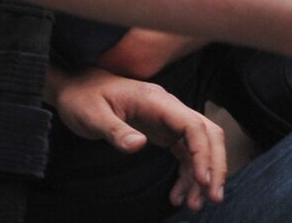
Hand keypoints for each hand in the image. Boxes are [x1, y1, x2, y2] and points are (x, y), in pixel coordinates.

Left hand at [49, 67, 225, 210]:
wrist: (77, 87)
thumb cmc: (83, 98)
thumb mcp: (93, 116)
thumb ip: (116, 131)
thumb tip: (139, 145)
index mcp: (156, 101)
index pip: (192, 124)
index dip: (203, 152)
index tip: (202, 180)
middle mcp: (168, 108)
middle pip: (207, 133)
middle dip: (215, 164)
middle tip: (214, 196)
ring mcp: (168, 119)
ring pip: (200, 144)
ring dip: (203, 173)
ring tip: (196, 204)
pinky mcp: (163, 131)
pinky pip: (185, 152)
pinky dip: (187, 173)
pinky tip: (179, 194)